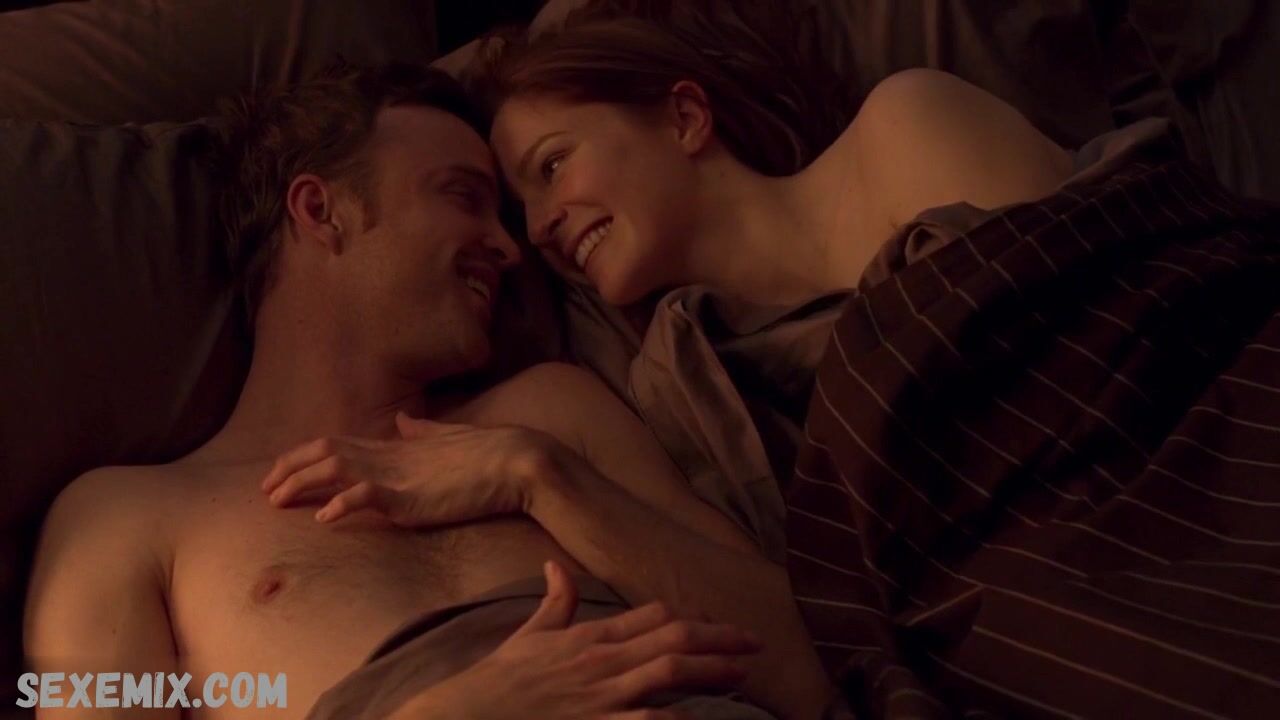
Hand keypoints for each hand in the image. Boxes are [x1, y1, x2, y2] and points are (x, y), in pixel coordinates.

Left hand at [260, 412, 557, 525]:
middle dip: (290, 469)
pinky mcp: (412, 497)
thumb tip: (407, 421)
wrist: (517, 461)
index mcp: (398, 445)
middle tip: (265, 490)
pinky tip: (325, 518)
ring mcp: (399, 475)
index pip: (338, 443)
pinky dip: (343, 504)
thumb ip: (424, 432)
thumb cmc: (489, 454)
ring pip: (336, 470)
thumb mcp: (450, 438)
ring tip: (278, 501)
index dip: (303, 455)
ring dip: (302, 484)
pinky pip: (368, 497)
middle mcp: (390, 456)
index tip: (280, 471)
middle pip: (326, 452)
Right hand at [395, 561, 759, 719]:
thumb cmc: (494, 684)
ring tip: (743, 672)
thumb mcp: (525, 637)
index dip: (689, 616)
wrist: (464, 718)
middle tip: (754, 642)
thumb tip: (555, 566)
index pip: (650, 615)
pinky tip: (703, 716)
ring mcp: (602, 696)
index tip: (716, 621)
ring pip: (669, 670)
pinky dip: (679, 717)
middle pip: (673, 637)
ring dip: (712, 669)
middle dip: (718, 637)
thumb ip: (552, 603)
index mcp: (587, 636)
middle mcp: (601, 660)